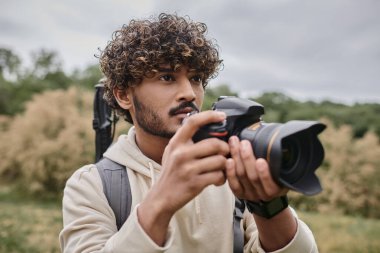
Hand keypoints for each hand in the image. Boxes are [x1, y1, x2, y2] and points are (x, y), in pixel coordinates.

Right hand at [138, 111, 229, 245]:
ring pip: (220, 160)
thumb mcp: (172, 152)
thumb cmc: (171, 173)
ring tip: (221, 169)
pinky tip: (217, 180)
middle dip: (225, 149)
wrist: (161, 198)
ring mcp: (188, 169)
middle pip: (214, 143)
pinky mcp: (195, 183)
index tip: (222, 116)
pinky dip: (222, 178)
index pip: (193, 122)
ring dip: (225, 165)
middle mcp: (180, 153)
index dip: (210, 116)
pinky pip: (218, 176)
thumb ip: (186, 140)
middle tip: (225, 154)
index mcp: (176, 143)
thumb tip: (207, 126)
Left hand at [226, 136, 287, 201]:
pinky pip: (233, 184)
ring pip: (242, 176)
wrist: (267, 186)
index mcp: (277, 188)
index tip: (261, 161)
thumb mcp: (281, 166)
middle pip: (253, 177)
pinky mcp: (240, 193)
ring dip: (237, 158)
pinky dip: (230, 172)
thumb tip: (275, 138)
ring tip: (235, 144)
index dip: (264, 173)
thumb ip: (277, 157)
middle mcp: (264, 193)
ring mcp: (251, 194)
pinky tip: (229, 160)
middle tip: (244, 143)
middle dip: (247, 158)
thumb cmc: (275, 171)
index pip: (270, 182)